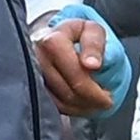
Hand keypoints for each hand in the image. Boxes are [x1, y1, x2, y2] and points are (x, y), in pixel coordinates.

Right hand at [31, 3, 131, 117]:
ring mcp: (31, 76)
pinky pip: (54, 108)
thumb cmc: (78, 34)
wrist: (60, 39)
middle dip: (89, 100)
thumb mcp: (93, 30)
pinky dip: (72, 110)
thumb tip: (91, 64)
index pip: (72, 71)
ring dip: (82, 107)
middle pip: (65, 90)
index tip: (108, 96)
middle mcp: (36, 59)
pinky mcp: (32, 90)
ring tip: (97, 103)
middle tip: (107, 102)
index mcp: (52, 40)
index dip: (91, 87)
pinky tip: (84, 105)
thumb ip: (94, 44)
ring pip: (59, 103)